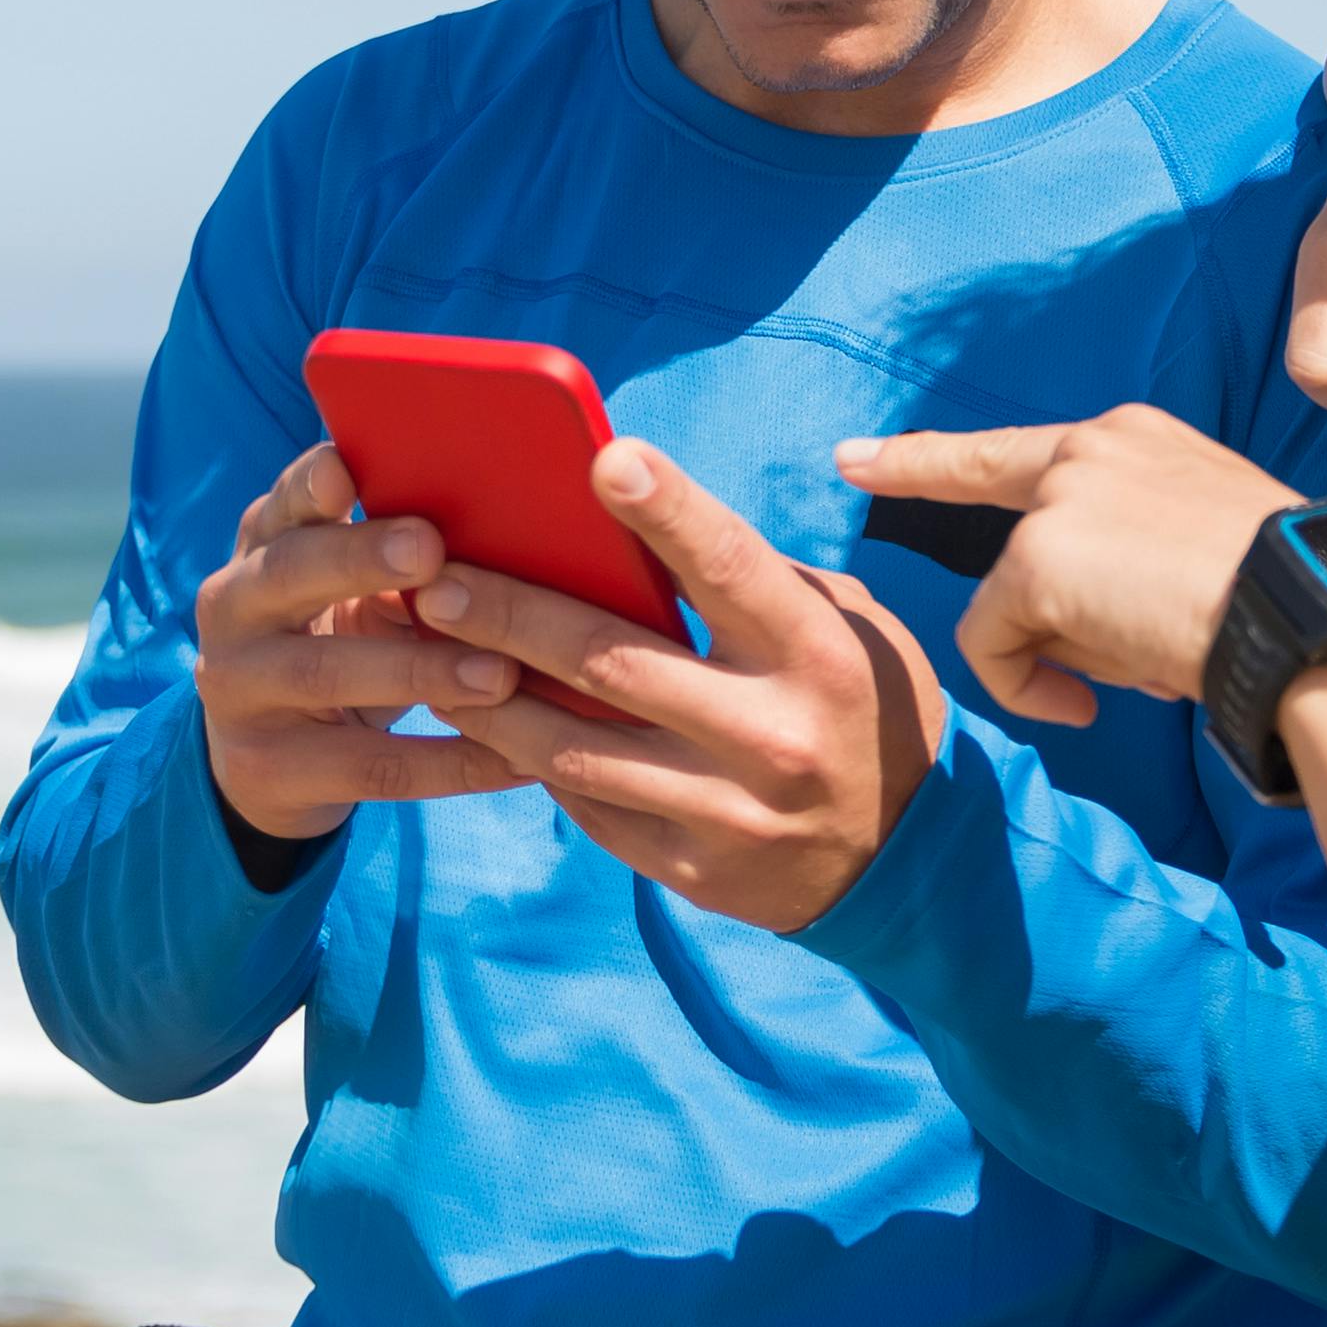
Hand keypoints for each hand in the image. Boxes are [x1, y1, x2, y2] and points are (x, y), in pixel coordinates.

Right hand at [193, 445, 527, 843]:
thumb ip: (398, 555)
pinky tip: (514, 763)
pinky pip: (366, 768)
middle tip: (431, 550)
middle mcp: (233, 610)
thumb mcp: (350, 594)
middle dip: (360, 559)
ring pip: (327, 674)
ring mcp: (238, 691)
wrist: (268, 765)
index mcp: (263, 549)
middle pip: (290, 574)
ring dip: (420, 671)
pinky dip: (446, 763)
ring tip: (500, 674)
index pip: (281, 504)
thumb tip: (514, 515)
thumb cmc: (339, 645)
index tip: (345, 471)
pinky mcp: (265, 769)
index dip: (308, 485)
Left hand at [407, 440, 946, 935]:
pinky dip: (528, 756)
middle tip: (434, 579)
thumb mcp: (841, 627)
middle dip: (511, 615)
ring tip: (422, 649)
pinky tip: (480, 716)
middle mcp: (771, 735)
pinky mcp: (688, 869)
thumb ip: (753, 582)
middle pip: (614, 662)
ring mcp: (726, 812)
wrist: (904, 861)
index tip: (604, 458)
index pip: (733, 570)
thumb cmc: (859, 703)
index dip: (669, 513)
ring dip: (487, 696)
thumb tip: (631, 527)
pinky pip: (586, 804)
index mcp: (816, 653)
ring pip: (575, 747)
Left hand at [837, 405, 1300, 731]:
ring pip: (1008, 597)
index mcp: (1136, 441)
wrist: (1308, 611)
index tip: (873, 451)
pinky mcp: (1037, 561)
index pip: (1025, 448)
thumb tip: (1063, 631)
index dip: (942, 455)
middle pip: (982, 476)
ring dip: (1057, 651)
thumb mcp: (1202, 549)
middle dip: (910, 468)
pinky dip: (1027, 686)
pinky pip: (994, 643)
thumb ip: (1125, 558)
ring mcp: (1060, 502)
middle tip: (847, 462)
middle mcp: (1091, 450)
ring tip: (1137, 669)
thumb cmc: (1281, 598)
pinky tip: (1083, 703)